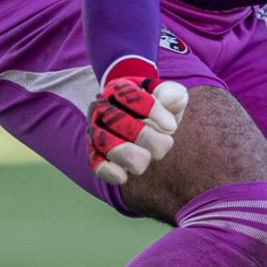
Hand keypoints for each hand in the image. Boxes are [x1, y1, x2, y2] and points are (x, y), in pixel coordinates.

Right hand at [88, 57, 187, 186]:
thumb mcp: (167, 96)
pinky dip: (109, 172)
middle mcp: (102, 108)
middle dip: (148, 138)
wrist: (139, 120)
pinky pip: (96, 164)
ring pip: (107, 145)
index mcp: (119, 89)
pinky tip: (124, 176)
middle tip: (165, 142)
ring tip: (148, 158)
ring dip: (134, 156)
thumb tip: (169, 100)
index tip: (171, 127)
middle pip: (119, 122)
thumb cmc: (157, 108)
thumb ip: (172, 93)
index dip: (155, 114)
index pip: (132, 98)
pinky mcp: (95, 153)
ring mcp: (96, 131)